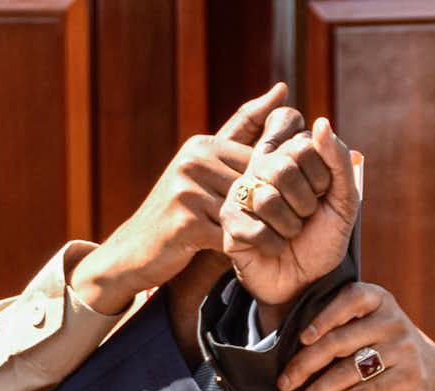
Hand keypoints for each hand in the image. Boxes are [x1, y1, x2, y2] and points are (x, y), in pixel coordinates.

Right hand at [72, 84, 290, 314]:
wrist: (136, 251)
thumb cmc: (183, 211)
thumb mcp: (210, 170)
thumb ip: (244, 135)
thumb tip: (283, 90)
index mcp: (204, 145)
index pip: (260, 159)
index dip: (281, 182)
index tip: (298, 199)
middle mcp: (193, 161)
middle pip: (255, 185)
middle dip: (277, 207)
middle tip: (299, 224)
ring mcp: (186, 190)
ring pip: (246, 212)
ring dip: (267, 230)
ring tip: (282, 242)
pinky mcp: (184, 222)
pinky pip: (231, 235)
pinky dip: (247, 247)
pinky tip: (257, 256)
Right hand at [220, 113, 359, 311]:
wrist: (304, 284)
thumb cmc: (321, 241)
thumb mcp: (343, 201)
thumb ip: (338, 162)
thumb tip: (320, 123)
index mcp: (287, 155)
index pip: (305, 144)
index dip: (322, 177)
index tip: (322, 195)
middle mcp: (259, 168)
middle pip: (284, 167)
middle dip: (306, 203)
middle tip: (304, 218)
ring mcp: (240, 193)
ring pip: (268, 199)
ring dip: (290, 227)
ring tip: (288, 234)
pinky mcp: (228, 222)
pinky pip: (256, 229)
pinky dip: (274, 245)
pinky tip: (273, 249)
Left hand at [278, 282, 434, 390]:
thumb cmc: (384, 348)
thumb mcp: (370, 325)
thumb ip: (340, 325)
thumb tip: (284, 348)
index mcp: (378, 299)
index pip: (349, 299)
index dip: (324, 317)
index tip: (301, 339)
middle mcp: (392, 320)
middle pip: (339, 342)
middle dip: (305, 365)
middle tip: (283, 384)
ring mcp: (402, 349)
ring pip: (347, 372)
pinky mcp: (407, 378)